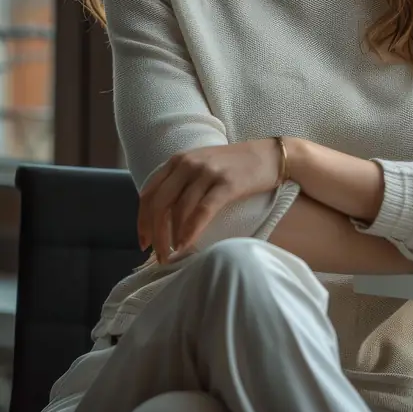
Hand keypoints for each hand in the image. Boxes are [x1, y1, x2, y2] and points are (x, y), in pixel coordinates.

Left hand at [137, 139, 282, 263]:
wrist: (270, 155)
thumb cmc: (235, 166)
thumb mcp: (201, 166)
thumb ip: (181, 184)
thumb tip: (161, 219)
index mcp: (179, 160)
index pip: (149, 193)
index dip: (142, 220)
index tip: (143, 242)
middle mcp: (189, 163)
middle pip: (160, 204)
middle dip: (155, 234)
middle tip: (158, 256)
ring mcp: (208, 172)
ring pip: (179, 210)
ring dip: (172, 237)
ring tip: (173, 255)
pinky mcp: (227, 183)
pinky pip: (202, 210)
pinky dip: (191, 230)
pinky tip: (187, 245)